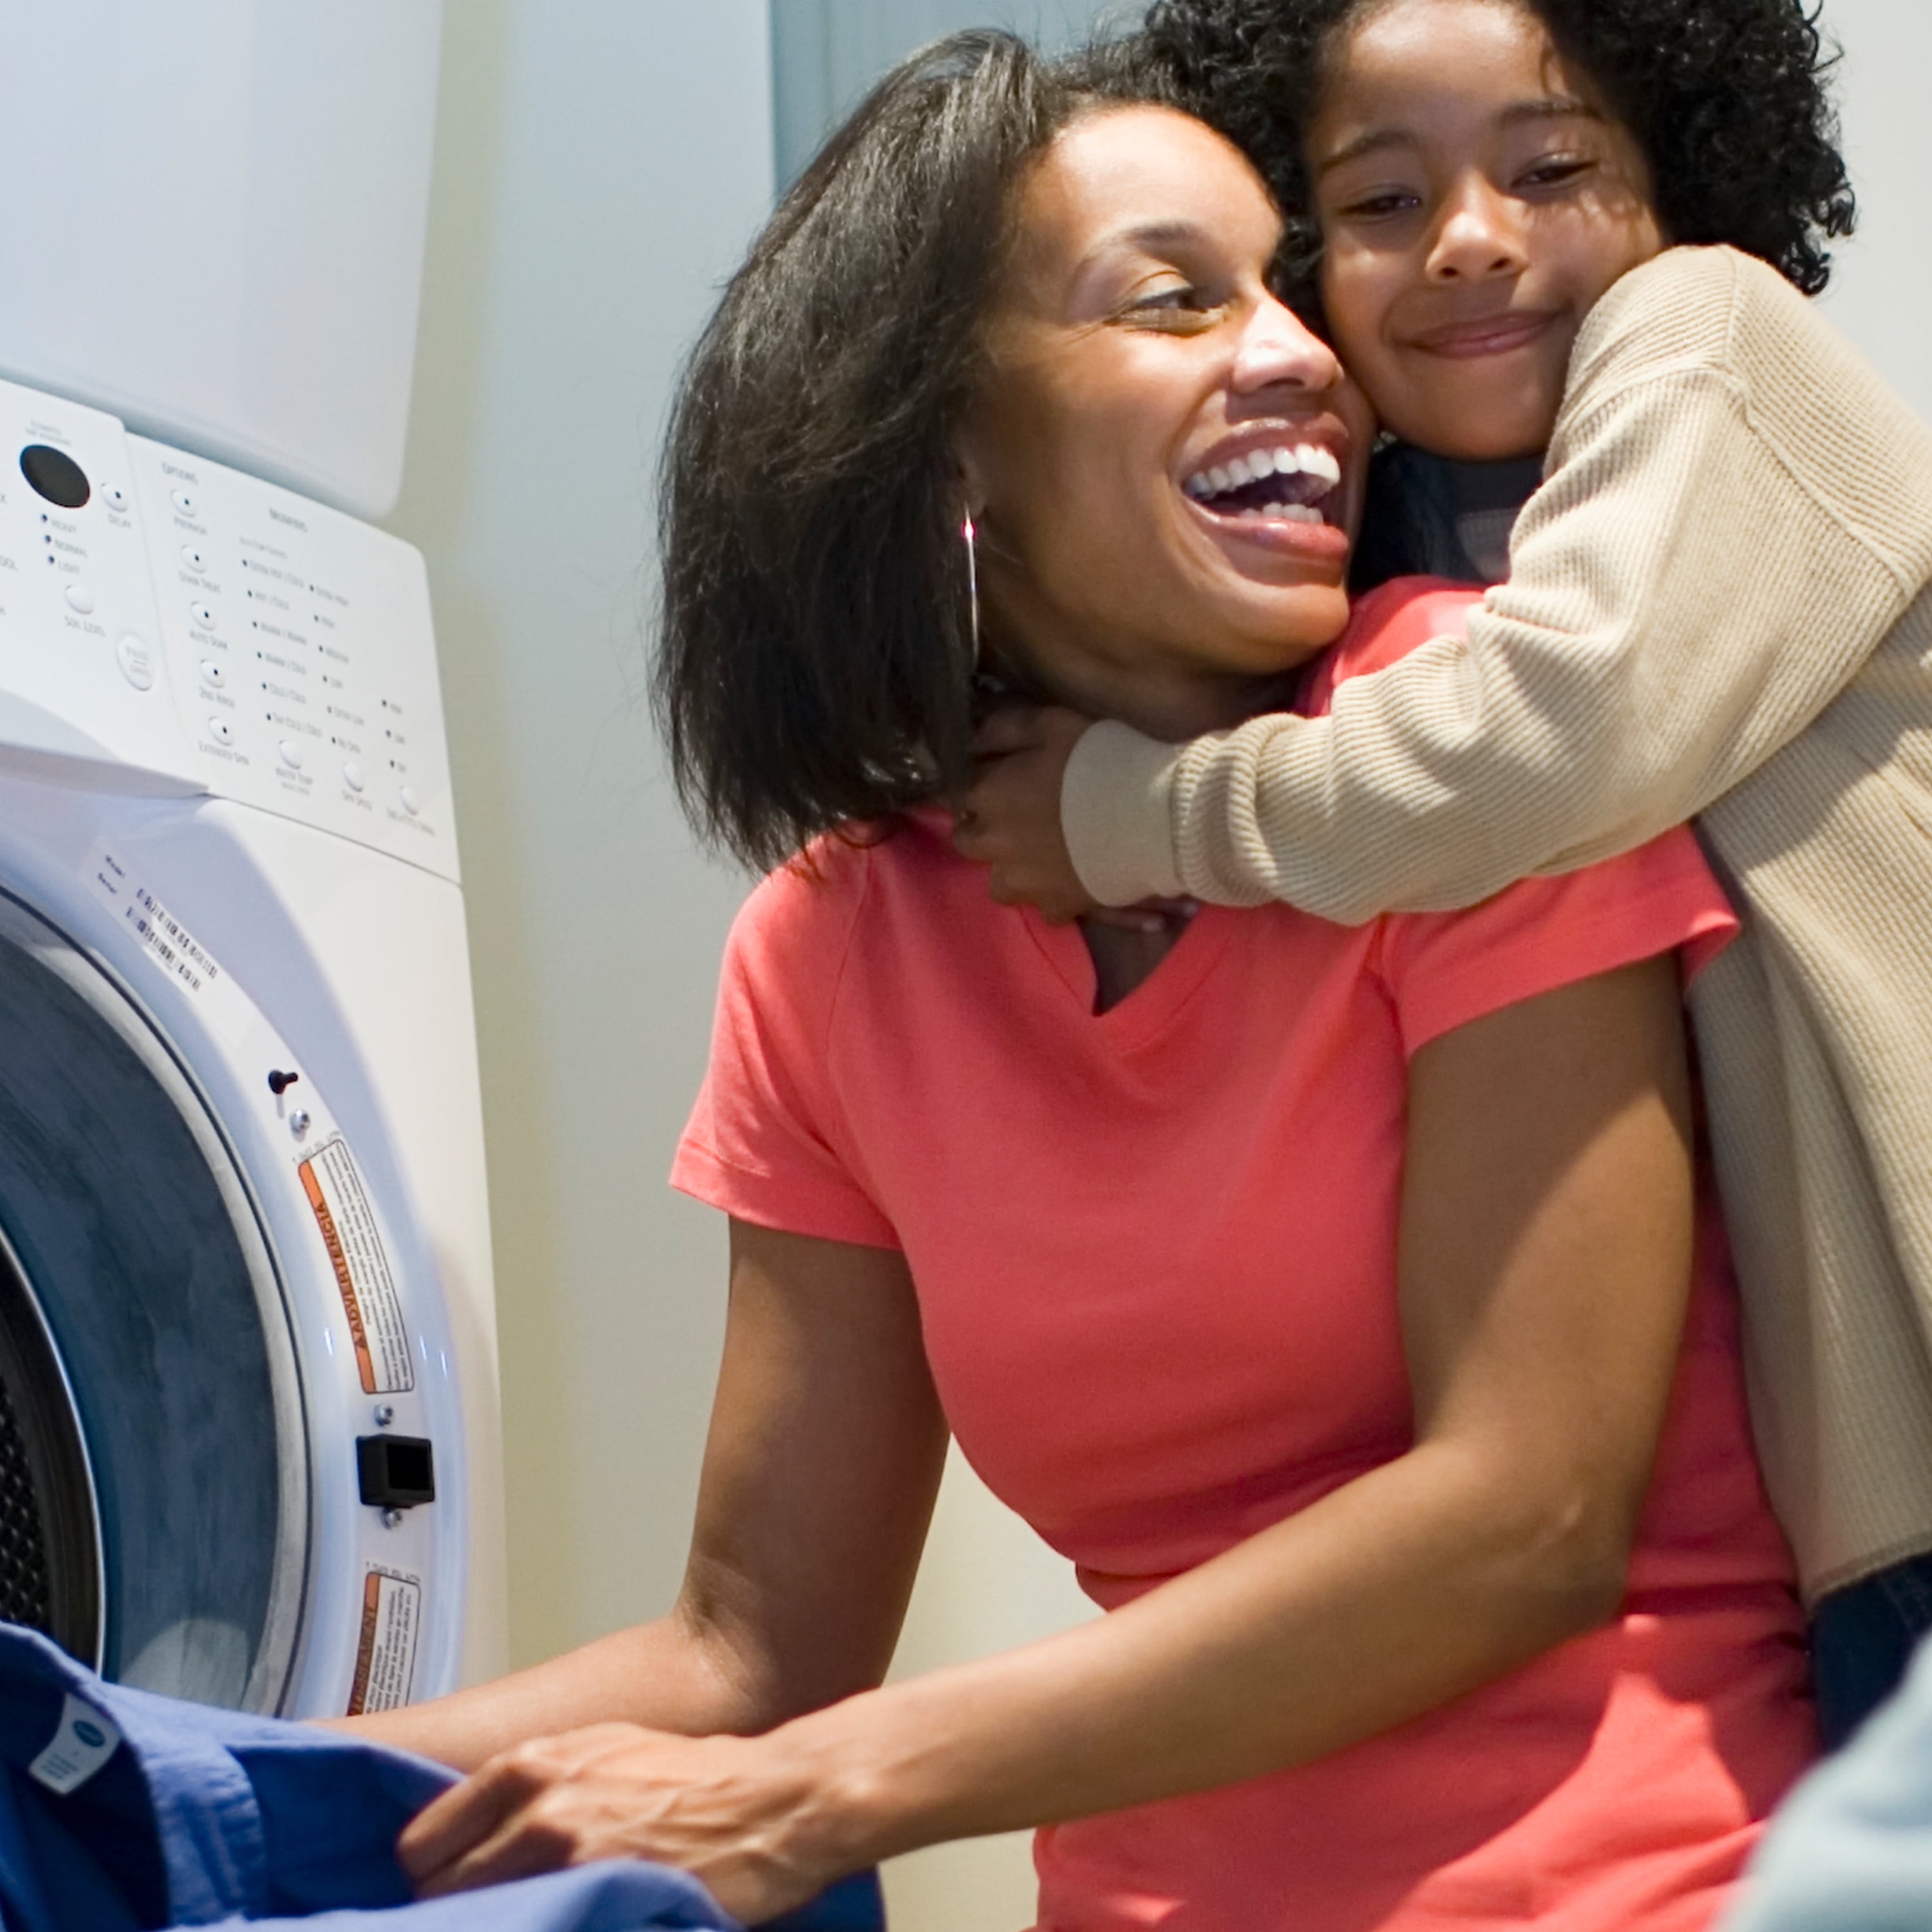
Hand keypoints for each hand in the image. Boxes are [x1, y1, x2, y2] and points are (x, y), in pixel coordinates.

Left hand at [396, 1722, 841, 1921]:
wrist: (775, 1799)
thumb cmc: (700, 1775)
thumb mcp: (606, 1751)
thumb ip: (541, 1786)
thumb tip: (489, 1833)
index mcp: (531, 1764)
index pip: (424, 1843)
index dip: (435, 1875)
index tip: (451, 1894)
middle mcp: (537, 1804)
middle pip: (438, 1889)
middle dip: (455, 1910)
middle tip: (489, 1917)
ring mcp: (566, 1855)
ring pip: (474, 1918)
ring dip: (496, 1922)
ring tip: (532, 1919)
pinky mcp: (599, 1896)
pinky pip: (532, 1926)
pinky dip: (539, 1928)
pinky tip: (561, 1923)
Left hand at [954, 706, 1109, 924]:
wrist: (1151, 815)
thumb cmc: (1100, 760)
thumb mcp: (1051, 723)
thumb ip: (1003, 729)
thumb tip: (973, 739)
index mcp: (989, 794)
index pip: (958, 793)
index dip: (976, 787)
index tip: (995, 782)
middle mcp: (995, 843)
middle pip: (967, 842)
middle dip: (982, 830)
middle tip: (1013, 819)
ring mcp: (1024, 881)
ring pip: (998, 884)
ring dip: (1011, 870)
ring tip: (1038, 858)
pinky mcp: (1057, 907)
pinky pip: (1045, 908)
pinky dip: (1054, 896)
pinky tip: (1073, 880)